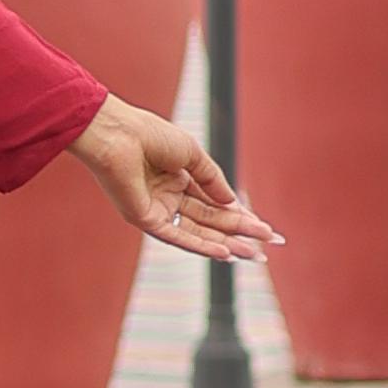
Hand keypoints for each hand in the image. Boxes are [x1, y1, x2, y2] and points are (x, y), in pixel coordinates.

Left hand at [67, 93, 281, 263]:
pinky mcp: (145, 218)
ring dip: (228, 243)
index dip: (240, 215)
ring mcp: (157, 209)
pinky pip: (177, 236)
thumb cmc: (149, 135)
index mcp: (177, 177)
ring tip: (255, 254)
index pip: (214, 202)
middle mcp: (168, 196)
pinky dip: (201, 245)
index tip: (265, 228)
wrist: (118, 133)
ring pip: (199, 232)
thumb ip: (212, 180)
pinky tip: (225, 252)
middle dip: (241, 231)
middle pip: (211, 220)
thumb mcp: (192, 154)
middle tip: (270, 243)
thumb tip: (234, 203)